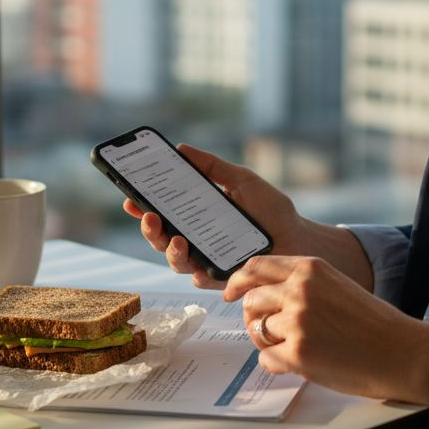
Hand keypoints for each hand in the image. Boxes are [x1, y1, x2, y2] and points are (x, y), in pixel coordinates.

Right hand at [122, 144, 369, 289]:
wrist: (299, 237)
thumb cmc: (271, 210)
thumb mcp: (241, 180)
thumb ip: (212, 166)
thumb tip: (181, 148)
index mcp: (197, 216)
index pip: (163, 213)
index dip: (142, 207)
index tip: (130, 197)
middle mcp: (196, 241)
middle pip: (161, 238)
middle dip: (149, 229)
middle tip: (148, 216)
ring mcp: (207, 261)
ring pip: (175, 261)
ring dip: (168, 250)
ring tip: (174, 238)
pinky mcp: (222, 279)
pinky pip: (200, 279)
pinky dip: (195, 270)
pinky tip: (196, 262)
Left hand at [225, 255, 428, 418]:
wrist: (402, 350)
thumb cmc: (373, 322)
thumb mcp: (336, 285)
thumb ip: (302, 284)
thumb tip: (261, 296)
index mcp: (310, 269)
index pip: (256, 266)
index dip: (237, 280)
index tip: (231, 293)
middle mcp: (299, 290)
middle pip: (250, 300)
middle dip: (253, 318)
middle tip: (269, 331)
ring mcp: (296, 321)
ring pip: (255, 331)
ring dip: (267, 342)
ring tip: (292, 348)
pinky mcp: (297, 353)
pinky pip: (266, 359)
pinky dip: (277, 364)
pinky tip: (301, 363)